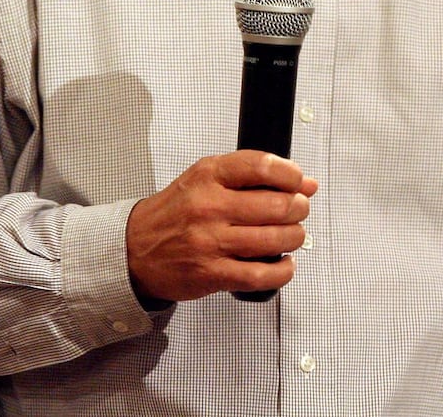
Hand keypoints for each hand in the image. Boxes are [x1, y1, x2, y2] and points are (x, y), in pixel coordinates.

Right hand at [126, 150, 317, 302]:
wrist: (134, 249)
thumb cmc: (177, 212)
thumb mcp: (208, 180)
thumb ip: (255, 177)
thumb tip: (307, 184)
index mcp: (208, 176)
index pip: (261, 166)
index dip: (291, 174)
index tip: (298, 182)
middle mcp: (209, 206)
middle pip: (277, 205)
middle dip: (298, 209)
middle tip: (297, 211)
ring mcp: (210, 242)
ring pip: (274, 239)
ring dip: (294, 238)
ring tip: (292, 236)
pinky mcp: (211, 274)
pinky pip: (260, 275)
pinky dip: (282, 271)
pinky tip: (284, 263)